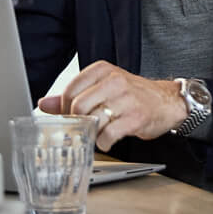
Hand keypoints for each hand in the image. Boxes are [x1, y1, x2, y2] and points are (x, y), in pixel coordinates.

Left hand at [37, 60, 185, 149]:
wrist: (167, 102)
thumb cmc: (133, 95)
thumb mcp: (103, 88)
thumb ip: (74, 95)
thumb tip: (45, 103)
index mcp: (103, 70)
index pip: (71, 89)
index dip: (65, 109)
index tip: (71, 117)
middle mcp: (114, 81)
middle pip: (79, 106)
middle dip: (77, 123)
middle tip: (83, 129)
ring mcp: (126, 99)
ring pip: (93, 120)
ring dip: (92, 134)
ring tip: (98, 134)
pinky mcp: (135, 117)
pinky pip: (108, 134)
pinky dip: (104, 143)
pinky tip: (107, 141)